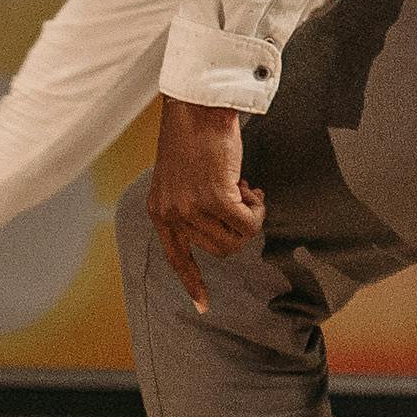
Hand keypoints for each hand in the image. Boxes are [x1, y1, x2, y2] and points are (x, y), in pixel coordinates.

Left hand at [148, 97, 264, 313]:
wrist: (198, 107)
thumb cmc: (193, 136)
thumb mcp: (179, 178)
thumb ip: (189, 205)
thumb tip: (220, 230)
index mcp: (159, 212)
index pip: (176, 259)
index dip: (193, 283)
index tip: (204, 308)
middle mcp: (172, 215)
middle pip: (218, 250)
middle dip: (237, 230)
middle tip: (240, 198)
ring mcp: (192, 209)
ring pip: (236, 239)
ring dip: (249, 217)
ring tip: (245, 189)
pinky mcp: (215, 199)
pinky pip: (248, 223)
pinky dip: (256, 208)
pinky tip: (251, 187)